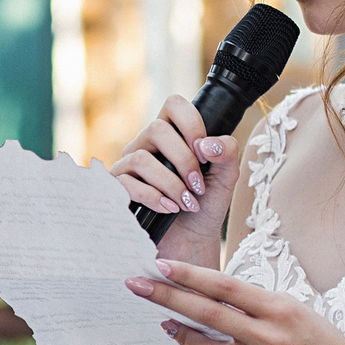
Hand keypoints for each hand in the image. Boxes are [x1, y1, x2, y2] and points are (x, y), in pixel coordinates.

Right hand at [112, 97, 237, 263]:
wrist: (191, 240)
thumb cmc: (206, 204)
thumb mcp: (226, 177)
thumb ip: (227, 153)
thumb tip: (207, 144)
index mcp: (173, 133)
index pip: (173, 104)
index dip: (190, 122)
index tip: (204, 151)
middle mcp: (147, 144)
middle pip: (156, 128)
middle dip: (183, 160)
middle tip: (198, 185)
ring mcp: (129, 165)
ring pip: (141, 158)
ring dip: (170, 183)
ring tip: (186, 202)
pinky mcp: (118, 188)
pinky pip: (128, 184)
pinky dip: (154, 198)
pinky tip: (170, 209)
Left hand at [129, 257, 344, 344]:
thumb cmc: (318, 341)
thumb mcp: (293, 310)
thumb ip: (253, 304)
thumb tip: (207, 292)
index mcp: (280, 309)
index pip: (225, 287)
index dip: (190, 276)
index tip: (160, 266)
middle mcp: (270, 338)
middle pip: (208, 314)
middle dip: (168, 298)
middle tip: (137, 286)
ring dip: (181, 334)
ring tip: (165, 322)